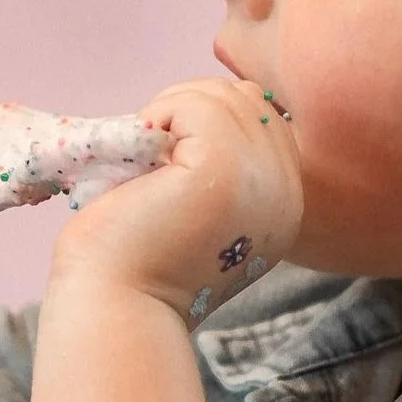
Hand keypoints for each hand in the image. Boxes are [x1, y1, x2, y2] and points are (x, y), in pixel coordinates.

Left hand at [52, 77, 302, 320]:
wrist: (115, 306)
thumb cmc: (136, 259)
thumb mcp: (197, 207)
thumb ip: (218, 162)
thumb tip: (201, 103)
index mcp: (283, 204)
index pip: (262, 117)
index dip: (209, 122)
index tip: (170, 162)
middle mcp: (286, 192)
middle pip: (245, 98)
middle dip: (189, 109)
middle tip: (152, 159)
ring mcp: (262, 178)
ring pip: (220, 94)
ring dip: (170, 114)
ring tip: (147, 164)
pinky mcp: (226, 167)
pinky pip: (195, 104)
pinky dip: (158, 118)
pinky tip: (143, 164)